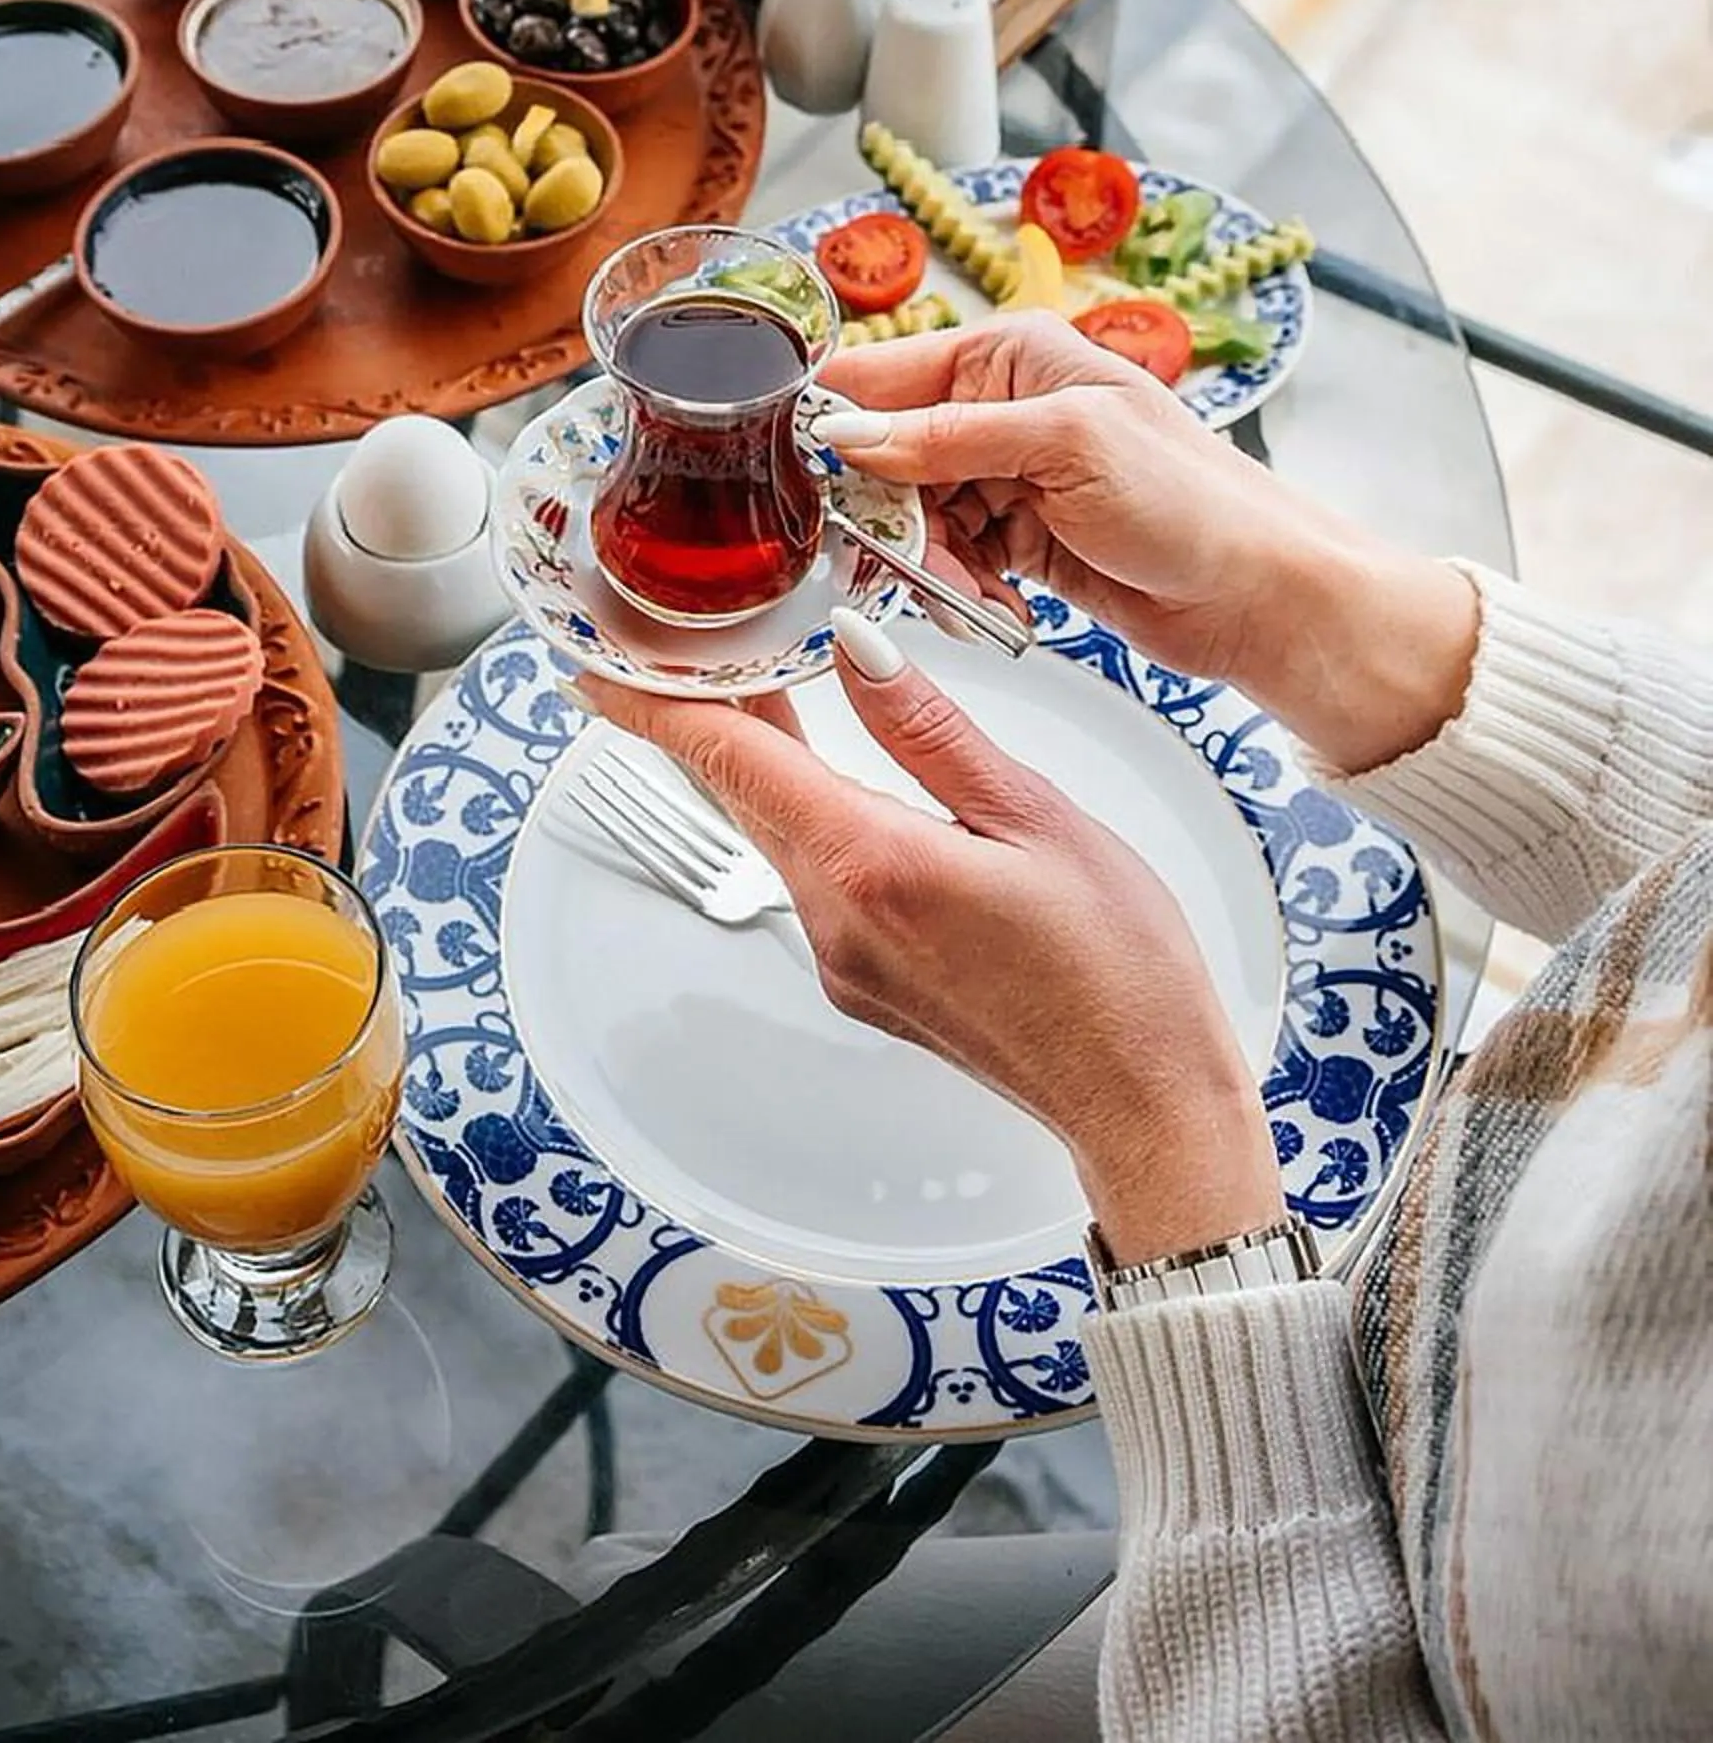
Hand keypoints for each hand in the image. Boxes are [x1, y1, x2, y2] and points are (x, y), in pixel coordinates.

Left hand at [579, 621, 1283, 1263]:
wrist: (1143, 1103)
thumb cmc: (1119, 971)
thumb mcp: (1035, 816)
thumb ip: (929, 729)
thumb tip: (855, 646)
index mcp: (871, 863)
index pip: (729, 759)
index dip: (654, 701)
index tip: (600, 661)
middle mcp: (837, 918)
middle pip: (740, 792)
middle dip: (707, 712)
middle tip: (690, 638)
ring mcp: (846, 958)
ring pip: (777, 831)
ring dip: (766, 759)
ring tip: (773, 678)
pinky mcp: (868, 982)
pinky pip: (816, 875)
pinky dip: (812, 812)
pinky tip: (843, 776)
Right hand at [817, 316, 1477, 777]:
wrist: (1261, 596)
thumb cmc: (1193, 501)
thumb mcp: (1065, 446)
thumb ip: (949, 438)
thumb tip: (850, 435)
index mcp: (1011, 354)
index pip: (882, 373)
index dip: (835, 425)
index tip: (805, 483)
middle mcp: (1001, 406)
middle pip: (886, 454)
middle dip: (885, 514)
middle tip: (898, 564)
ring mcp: (1009, 476)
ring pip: (911, 516)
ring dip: (925, 563)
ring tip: (967, 595)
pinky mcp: (1019, 538)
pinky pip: (948, 560)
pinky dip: (956, 589)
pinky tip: (992, 608)